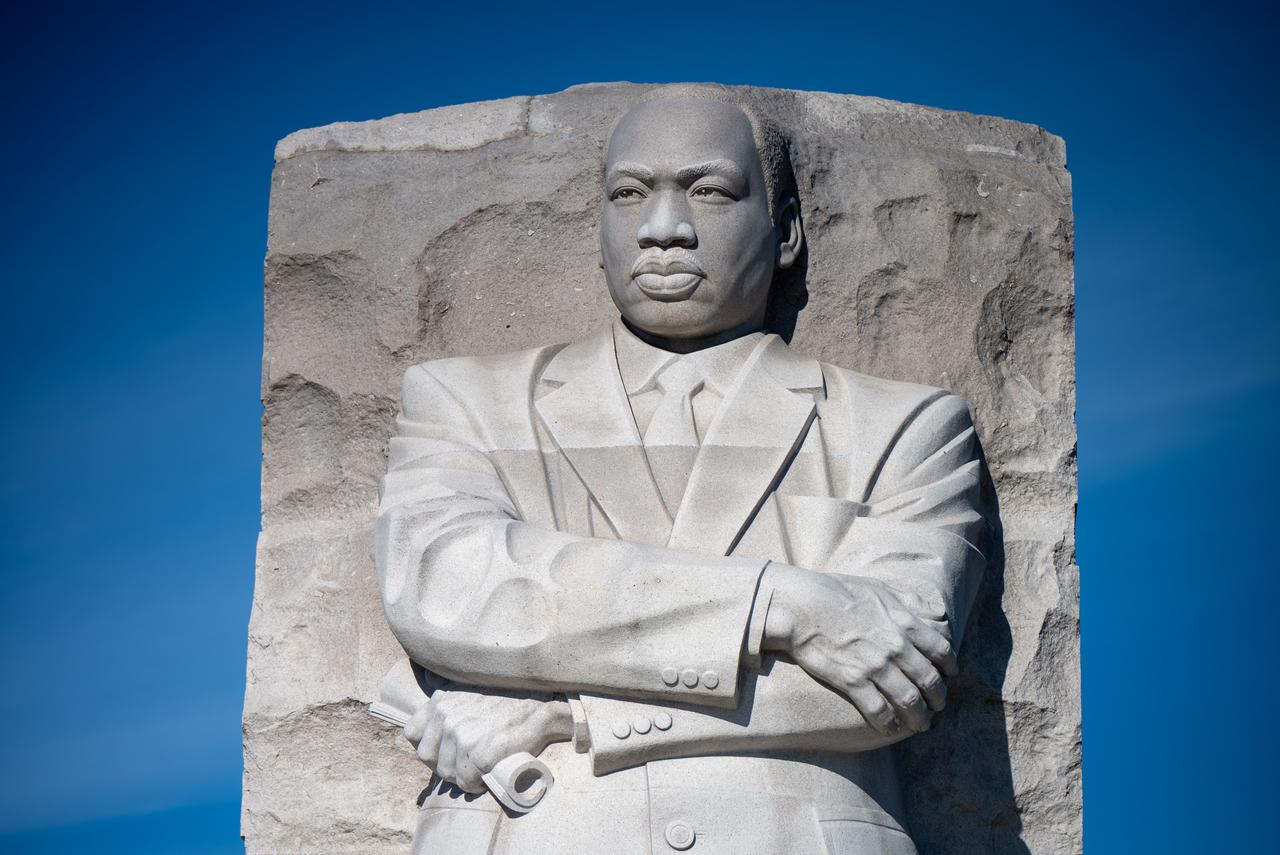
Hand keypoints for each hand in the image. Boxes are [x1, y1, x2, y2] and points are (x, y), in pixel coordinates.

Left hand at [403, 688, 572, 793]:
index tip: (446, 749)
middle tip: (466, 763)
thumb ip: (448, 696)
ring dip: (461, 777)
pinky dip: (476, 784)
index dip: (429, 745)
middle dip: (445, 764)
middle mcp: (447, 716)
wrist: (543, 707)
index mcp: (441, 700)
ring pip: (446, 773)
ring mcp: (462, 735)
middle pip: (427, 757)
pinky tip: (487, 777)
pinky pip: (466, 782)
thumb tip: (429, 686)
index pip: (412, 733)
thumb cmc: (510, 700)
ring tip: (479, 770)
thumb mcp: (471, 688)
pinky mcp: (479, 753)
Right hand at [761, 565, 957, 734]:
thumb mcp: (880, 588)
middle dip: (938, 698)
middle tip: (938, 706)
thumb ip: (911, 601)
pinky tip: (890, 728)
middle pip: (929, 680)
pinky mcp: (853, 682)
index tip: (950, 675)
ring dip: (919, 717)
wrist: (802, 606)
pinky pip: (878, 711)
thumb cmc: (838, 592)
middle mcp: (895, 647)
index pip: (941, 650)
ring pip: (909, 701)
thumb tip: (937, 613)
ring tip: (921, 725)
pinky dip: (888, 724)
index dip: (950, 666)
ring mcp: (875, 666)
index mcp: (904, 623)